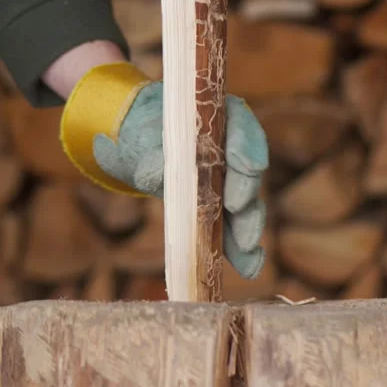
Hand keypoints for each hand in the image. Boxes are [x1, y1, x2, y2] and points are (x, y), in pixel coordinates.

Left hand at [93, 82, 268, 278]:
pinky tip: (249, 267)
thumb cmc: (139, 135)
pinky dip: (240, 248)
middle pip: (248, 170)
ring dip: (248, 227)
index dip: (246, 146)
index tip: (244, 165)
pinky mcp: (220, 209)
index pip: (241, 126)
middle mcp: (230, 149)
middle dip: (247, 192)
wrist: (137, 148)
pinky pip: (233, 227)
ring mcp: (228, 180)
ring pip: (246, 203)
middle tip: (238, 209)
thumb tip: (157, 173)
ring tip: (247, 251)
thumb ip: (149, 153)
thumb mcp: (137, 139)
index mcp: (216, 119)